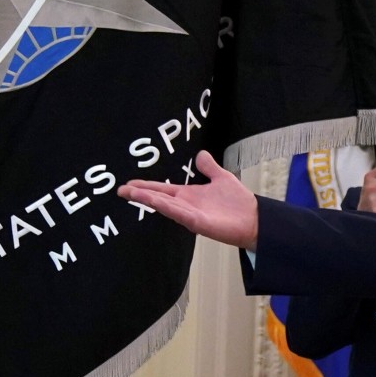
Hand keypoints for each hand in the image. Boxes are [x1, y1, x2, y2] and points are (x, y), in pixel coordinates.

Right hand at [117, 150, 259, 249]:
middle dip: (139, 194)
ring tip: (129, 193)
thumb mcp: (221, 177)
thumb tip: (200, 154)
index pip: (162, 189)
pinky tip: (153, 201)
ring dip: (147, 200)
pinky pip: (178, 213)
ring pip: (164, 205)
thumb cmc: (239, 202)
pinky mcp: (197, 223)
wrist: (254, 219)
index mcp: (189, 195)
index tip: (129, 184)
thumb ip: (209, 167)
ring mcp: (190, 215)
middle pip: (158, 198)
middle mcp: (186, 205)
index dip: (146, 187)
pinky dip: (165, 207)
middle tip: (120, 190)